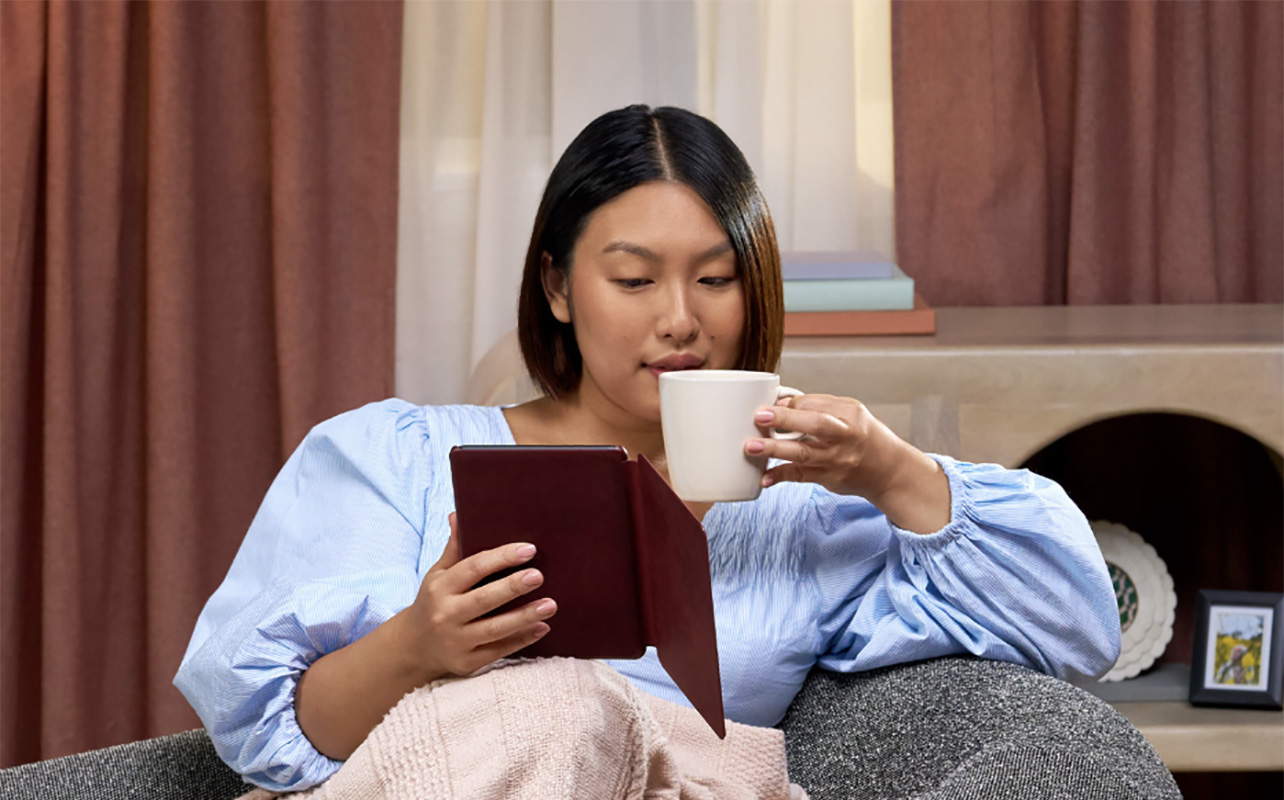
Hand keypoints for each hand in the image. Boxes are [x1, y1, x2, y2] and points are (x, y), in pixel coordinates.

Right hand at [400, 512, 556, 679]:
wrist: (413, 646)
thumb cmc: (434, 601)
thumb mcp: (437, 574)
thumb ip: (454, 548)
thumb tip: (458, 514)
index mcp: (441, 587)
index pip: (474, 568)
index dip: (501, 558)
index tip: (529, 550)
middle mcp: (446, 614)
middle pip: (484, 600)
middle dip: (513, 587)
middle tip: (540, 576)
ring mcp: (456, 641)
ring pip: (495, 629)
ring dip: (525, 617)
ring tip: (551, 605)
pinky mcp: (466, 663)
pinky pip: (498, 651)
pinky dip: (522, 640)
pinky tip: (542, 628)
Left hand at [744, 394, 950, 532]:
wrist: (887, 469)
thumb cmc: (862, 435)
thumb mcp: (850, 413)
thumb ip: (819, 405)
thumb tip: (783, 403)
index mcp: (850, 415)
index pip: (817, 404)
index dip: (792, 404)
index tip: (770, 403)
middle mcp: (845, 436)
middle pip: (815, 425)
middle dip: (785, 420)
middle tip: (759, 416)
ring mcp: (837, 460)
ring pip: (804, 454)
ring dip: (775, 450)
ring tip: (751, 446)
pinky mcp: (829, 478)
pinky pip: (801, 477)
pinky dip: (781, 476)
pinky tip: (764, 478)